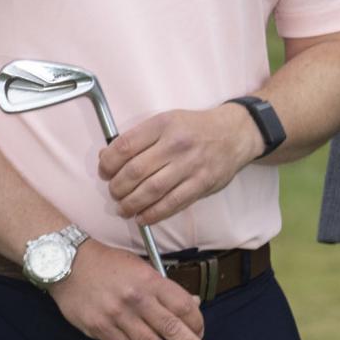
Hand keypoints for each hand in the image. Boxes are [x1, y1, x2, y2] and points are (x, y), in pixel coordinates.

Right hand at [48, 240, 210, 339]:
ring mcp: (116, 316)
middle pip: (170, 328)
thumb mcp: (143, 267)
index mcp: (150, 280)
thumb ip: (166, 289)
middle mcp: (135, 299)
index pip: (182, 306)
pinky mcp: (99, 329)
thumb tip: (192, 305)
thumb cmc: (111, 265)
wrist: (69, 264)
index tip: (201, 334)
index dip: (196, 323)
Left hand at [100, 103, 260, 225]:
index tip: (105, 172)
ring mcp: (191, 165)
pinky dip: (153, 214)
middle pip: (135, 171)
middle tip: (114, 193)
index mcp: (163, 124)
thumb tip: (107, 158)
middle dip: (117, 188)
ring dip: (131, 204)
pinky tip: (143, 217)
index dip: (108, 164)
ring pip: (151, 190)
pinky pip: (172, 203)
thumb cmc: (195, 129)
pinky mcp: (202, 183)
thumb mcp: (167, 121)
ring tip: (124, 209)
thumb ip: (139, 139)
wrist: (234, 134)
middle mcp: (176, 143)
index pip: (125, 146)